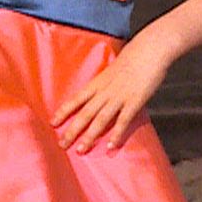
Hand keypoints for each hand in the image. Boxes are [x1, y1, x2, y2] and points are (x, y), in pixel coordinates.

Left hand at [52, 35, 171, 151]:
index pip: (75, 99)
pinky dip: (116, 134)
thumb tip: (97, 97)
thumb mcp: (110, 72)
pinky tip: (110, 146)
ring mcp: (119, 97)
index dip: (63, 112)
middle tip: (61, 144)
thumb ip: (103, 85)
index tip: (52, 123)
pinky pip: (123, 120)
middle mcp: (104, 91)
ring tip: (80, 150)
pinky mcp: (135, 101)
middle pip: (84, 113)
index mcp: (97, 83)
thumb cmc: (131, 60)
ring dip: (89, 136)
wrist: (149, 51)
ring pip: (100, 119)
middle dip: (72, 130)